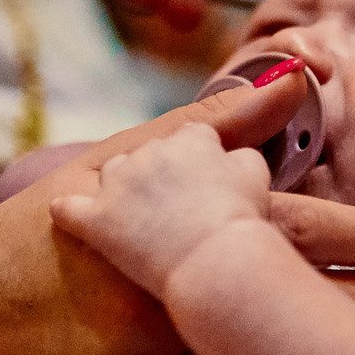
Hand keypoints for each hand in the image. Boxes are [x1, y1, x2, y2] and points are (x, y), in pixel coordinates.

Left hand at [50, 124, 270, 296]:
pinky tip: (73, 222)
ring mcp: (117, 186)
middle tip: (184, 213)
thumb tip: (284, 84)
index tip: (213, 185)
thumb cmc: (242, 227)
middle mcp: (149, 154)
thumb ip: (252, 141)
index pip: (195, 139)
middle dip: (166, 178)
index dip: (205, 163)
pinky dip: (73, 215)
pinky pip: (70, 211)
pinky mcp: (90, 221)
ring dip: (124, 193)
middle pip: (154, 158)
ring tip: (143, 225)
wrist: (212, 270)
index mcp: (192, 140)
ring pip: (114, 178)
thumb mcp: (256, 176)